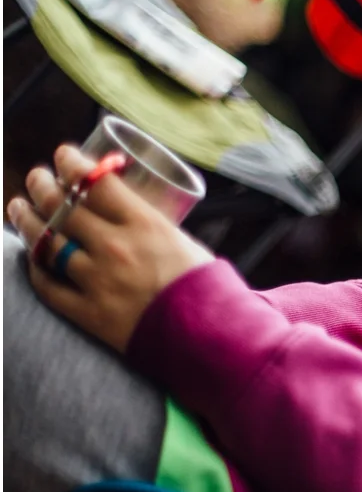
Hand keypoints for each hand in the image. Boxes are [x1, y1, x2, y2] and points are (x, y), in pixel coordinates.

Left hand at [7, 144, 213, 352]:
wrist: (211, 337)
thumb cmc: (206, 288)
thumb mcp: (184, 243)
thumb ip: (150, 228)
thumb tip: (126, 213)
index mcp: (145, 226)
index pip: (95, 182)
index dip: (73, 162)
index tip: (63, 154)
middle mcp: (116, 249)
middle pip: (63, 207)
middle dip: (42, 186)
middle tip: (37, 178)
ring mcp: (98, 282)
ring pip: (46, 243)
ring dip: (27, 222)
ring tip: (19, 209)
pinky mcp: (89, 313)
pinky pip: (48, 287)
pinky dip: (36, 269)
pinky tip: (31, 257)